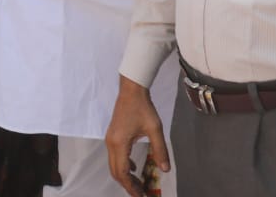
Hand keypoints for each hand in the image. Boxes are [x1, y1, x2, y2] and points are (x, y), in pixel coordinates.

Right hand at [106, 77, 169, 193]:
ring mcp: (110, 139)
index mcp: (120, 143)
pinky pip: (115, 157)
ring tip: (138, 183)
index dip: (131, 187)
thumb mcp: (155, 129)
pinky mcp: (112, 136)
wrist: (131, 89)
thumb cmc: (143, 107)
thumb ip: (160, 150)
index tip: (141, 195)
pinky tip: (134, 167)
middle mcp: (111, 143)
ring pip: (114, 165)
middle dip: (127, 185)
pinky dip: (123, 166)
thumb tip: (165, 170)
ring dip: (125, 176)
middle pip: (115, 172)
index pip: (122, 173)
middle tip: (141, 192)